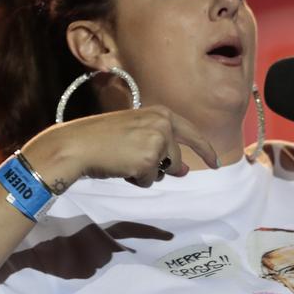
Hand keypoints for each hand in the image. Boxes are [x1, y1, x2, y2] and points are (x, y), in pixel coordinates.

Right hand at [22, 105, 218, 190]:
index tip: (216, 162)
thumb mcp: (134, 132)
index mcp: (160, 113)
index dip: (205, 148)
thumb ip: (160, 146)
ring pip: (164, 171)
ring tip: (124, 161)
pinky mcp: (149, 159)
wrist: (78, 145)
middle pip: (177, 157)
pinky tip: (121, 168)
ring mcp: (158, 141)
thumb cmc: (100, 139)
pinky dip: (137, 180)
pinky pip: (150, 180)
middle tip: (170, 171)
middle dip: (170, 168)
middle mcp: (163, 123)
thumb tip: (184, 170)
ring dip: (147, 173)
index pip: (191, 131)